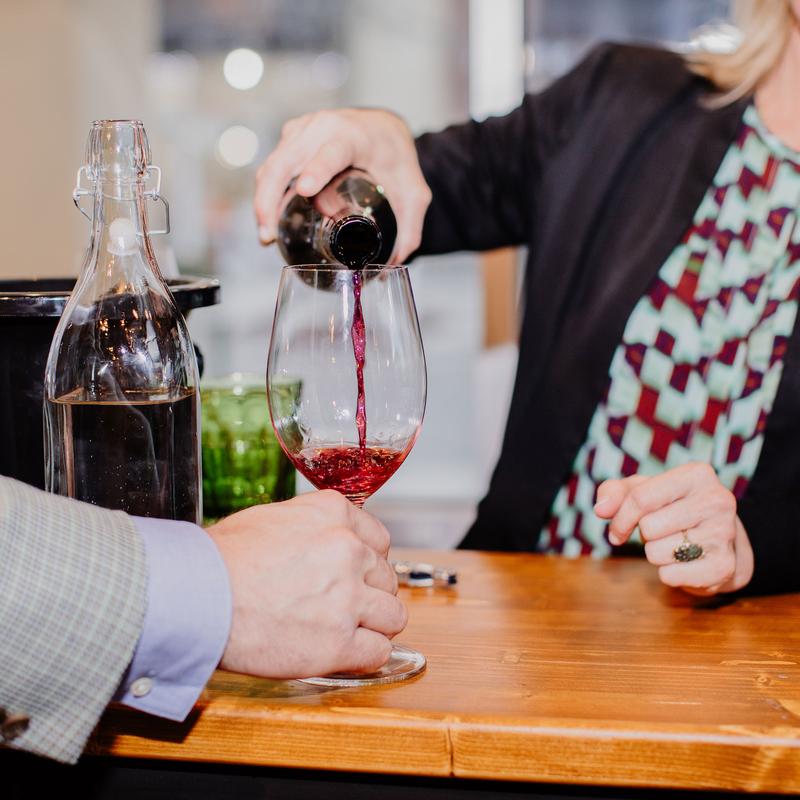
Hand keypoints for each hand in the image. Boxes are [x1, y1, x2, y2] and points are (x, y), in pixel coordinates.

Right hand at [207, 490, 406, 677]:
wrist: (196, 597)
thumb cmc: (220, 559)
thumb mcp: (272, 519)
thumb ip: (312, 528)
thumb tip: (322, 541)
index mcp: (334, 514)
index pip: (379, 540)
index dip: (366, 563)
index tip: (354, 576)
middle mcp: (349, 550)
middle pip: (386, 578)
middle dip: (368, 594)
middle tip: (338, 607)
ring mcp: (348, 597)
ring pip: (393, 615)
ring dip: (372, 626)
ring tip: (342, 631)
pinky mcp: (339, 643)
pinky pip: (378, 653)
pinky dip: (365, 657)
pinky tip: (342, 654)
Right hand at [254, 108, 431, 262]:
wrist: (381, 129)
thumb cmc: (395, 157)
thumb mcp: (413, 192)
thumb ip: (410, 229)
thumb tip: (394, 264)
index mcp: (354, 135)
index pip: (332, 151)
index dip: (317, 169)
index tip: (305, 191)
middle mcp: (322, 128)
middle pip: (285, 161)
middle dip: (270, 199)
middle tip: (270, 235)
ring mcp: (302, 131)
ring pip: (272, 166)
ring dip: (263, 201)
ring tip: (267, 236)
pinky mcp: (291, 140)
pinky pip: (272, 167)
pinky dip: (266, 194)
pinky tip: (269, 221)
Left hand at [594, 463, 753, 595]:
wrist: (719, 540)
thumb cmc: (672, 509)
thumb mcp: (643, 491)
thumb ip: (614, 492)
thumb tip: (601, 509)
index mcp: (696, 474)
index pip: (641, 498)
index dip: (620, 518)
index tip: (616, 531)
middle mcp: (717, 500)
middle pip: (649, 527)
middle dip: (645, 535)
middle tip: (662, 532)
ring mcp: (724, 534)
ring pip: (657, 552)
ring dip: (656, 553)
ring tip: (675, 544)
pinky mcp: (724, 567)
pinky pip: (670, 576)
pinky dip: (668, 574)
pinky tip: (685, 562)